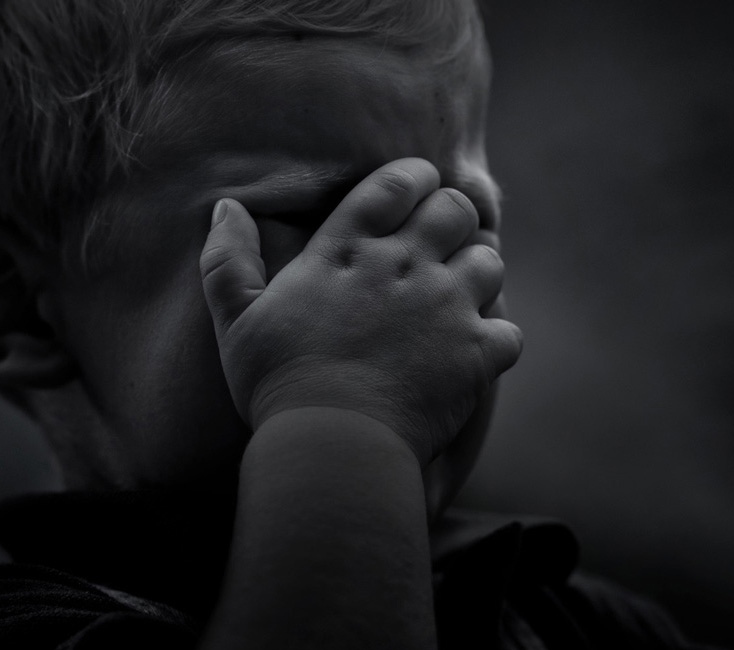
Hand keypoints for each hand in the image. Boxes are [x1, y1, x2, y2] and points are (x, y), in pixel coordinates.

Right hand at [200, 158, 521, 465]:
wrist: (332, 443)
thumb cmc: (277, 380)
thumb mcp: (235, 317)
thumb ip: (228, 258)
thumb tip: (225, 207)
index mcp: (349, 249)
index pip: (396, 183)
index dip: (414, 177)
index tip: (416, 187)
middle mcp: (406, 265)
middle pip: (456, 210)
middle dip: (452, 218)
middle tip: (438, 243)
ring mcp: (447, 307)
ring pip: (490, 262)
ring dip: (477, 273)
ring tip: (455, 295)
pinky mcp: (476, 354)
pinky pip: (508, 331)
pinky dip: (495, 339)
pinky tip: (471, 352)